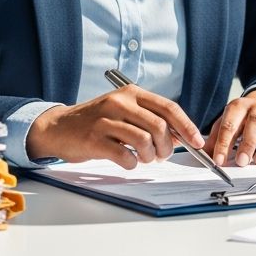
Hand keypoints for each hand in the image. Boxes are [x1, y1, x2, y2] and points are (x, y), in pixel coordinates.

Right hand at [26, 86, 203, 169]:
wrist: (58, 128)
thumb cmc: (97, 122)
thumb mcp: (124, 111)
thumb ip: (150, 119)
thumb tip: (180, 136)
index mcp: (131, 93)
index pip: (168, 108)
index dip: (186, 126)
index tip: (197, 142)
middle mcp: (119, 102)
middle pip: (159, 126)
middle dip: (167, 146)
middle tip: (162, 155)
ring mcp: (105, 120)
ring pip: (144, 140)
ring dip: (150, 155)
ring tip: (144, 158)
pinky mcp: (93, 140)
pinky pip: (124, 156)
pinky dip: (132, 163)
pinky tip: (128, 161)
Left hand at [206, 89, 255, 165]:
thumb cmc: (245, 118)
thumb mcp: (228, 122)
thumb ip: (217, 137)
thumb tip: (204, 155)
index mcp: (239, 105)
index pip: (230, 122)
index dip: (224, 142)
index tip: (219, 160)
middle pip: (255, 121)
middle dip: (248, 143)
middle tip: (241, 162)